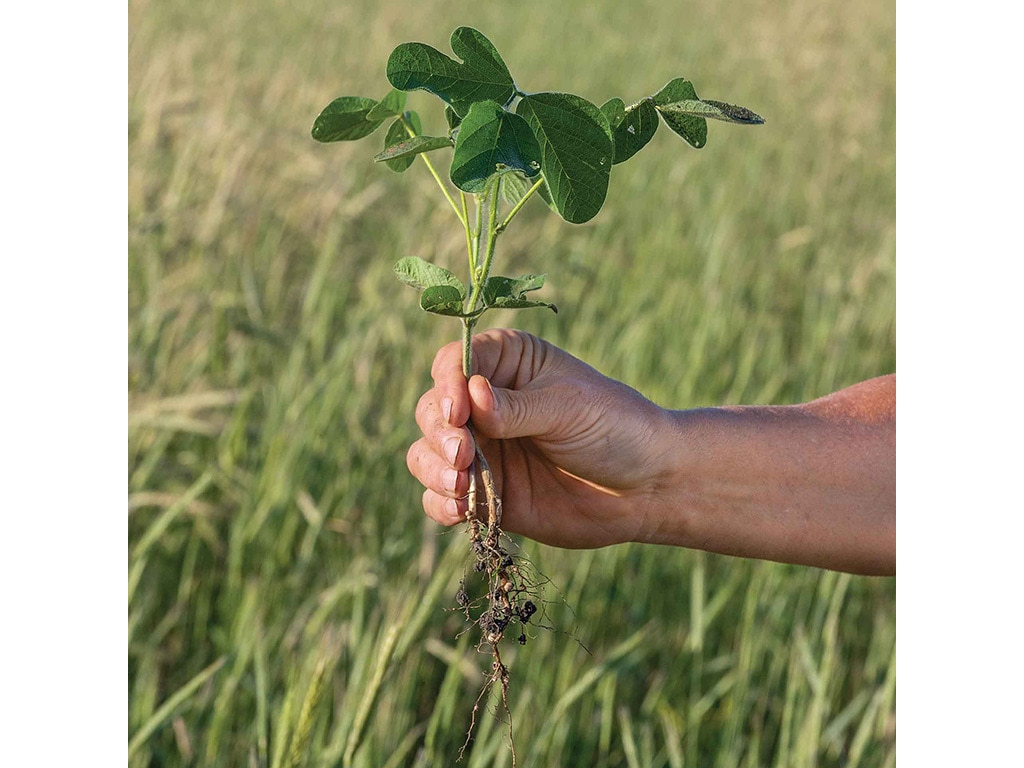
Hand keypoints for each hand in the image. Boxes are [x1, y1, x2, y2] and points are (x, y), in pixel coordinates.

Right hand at [407, 329, 669, 547]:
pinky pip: (442, 498)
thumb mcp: (568, 408)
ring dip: (433, 469)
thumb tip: (470, 396)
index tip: (458, 411)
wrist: (646, 488)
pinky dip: (440, 504)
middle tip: (462, 454)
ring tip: (461, 486)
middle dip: (439, 432)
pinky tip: (460, 511)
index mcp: (507, 363)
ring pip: (428, 454)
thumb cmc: (615, 427)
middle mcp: (484, 404)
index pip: (454, 363)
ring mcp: (482, 450)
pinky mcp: (484, 493)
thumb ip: (516, 407)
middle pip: (432, 409)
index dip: (447, 385)